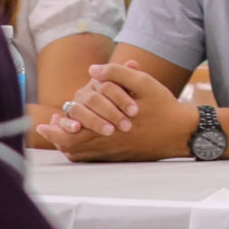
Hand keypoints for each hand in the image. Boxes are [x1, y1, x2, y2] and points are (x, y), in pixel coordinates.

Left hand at [36, 60, 191, 161]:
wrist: (181, 132)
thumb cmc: (163, 106)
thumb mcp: (143, 83)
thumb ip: (117, 74)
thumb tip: (92, 70)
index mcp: (109, 126)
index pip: (73, 131)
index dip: (57, 129)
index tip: (47, 123)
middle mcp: (107, 143)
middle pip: (72, 146)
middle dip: (58, 137)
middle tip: (49, 128)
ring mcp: (112, 152)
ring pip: (81, 154)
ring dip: (68, 144)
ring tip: (59, 134)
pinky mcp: (118, 156)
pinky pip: (92, 158)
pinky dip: (81, 151)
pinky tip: (79, 141)